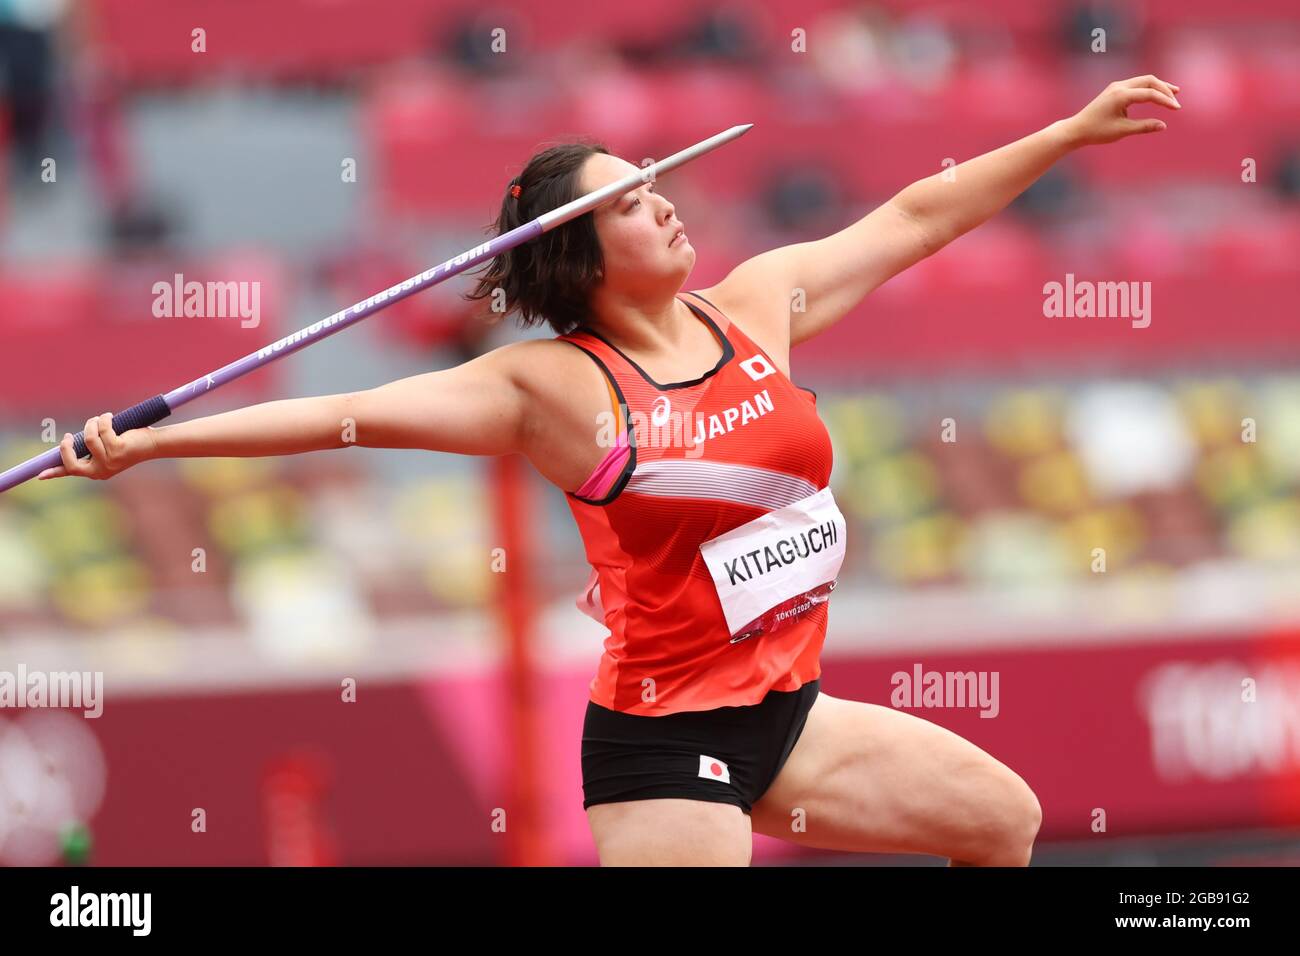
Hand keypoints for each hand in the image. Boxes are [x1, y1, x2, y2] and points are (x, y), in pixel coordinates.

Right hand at [37, 413, 158, 480]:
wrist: (152, 445)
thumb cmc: (126, 444)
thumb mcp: (105, 450)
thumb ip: (88, 450)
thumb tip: (67, 443)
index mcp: (95, 472)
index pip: (70, 472)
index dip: (53, 472)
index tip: (39, 475)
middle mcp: (101, 471)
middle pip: (72, 461)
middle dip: (66, 446)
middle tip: (68, 435)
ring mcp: (110, 461)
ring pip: (88, 438)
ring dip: (91, 423)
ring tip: (100, 419)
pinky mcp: (118, 449)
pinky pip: (102, 429)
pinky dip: (103, 419)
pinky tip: (110, 417)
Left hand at [1060, 75, 1180, 146]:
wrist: (1077, 129)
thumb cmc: (1097, 131)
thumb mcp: (1122, 131)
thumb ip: (1143, 127)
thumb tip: (1163, 125)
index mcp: (1120, 95)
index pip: (1149, 93)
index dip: (1165, 100)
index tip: (1176, 108)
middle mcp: (1119, 86)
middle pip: (1149, 81)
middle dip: (1165, 90)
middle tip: (1176, 101)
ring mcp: (1117, 86)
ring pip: (1144, 80)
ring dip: (1159, 86)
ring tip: (1174, 93)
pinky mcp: (1115, 89)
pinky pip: (1137, 84)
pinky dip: (1149, 88)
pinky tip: (1156, 94)